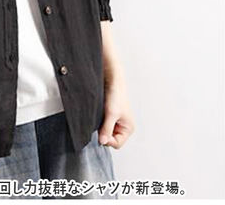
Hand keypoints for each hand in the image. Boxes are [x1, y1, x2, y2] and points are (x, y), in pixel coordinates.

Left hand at [98, 20, 134, 148]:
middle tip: (99, 122)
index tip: (100, 131)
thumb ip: (106, 129)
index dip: (107, 139)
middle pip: (110, 139)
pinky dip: (98, 121)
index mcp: (128, 128)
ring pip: (104, 132)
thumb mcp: (111, 114)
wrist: (111, 80)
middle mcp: (123, 127)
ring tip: (99, 116)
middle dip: (103, 132)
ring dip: (100, 126)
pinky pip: (101, 125)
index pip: (116, 144)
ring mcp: (115, 122)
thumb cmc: (115, 95)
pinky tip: (96, 114)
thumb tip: (102, 142)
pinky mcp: (108, 116)